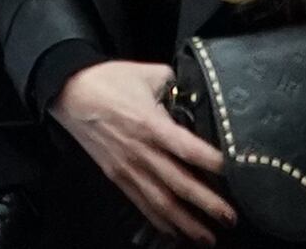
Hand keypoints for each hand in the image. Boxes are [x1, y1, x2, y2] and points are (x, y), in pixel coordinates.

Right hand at [56, 57, 234, 241]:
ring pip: (161, 201)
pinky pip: (140, 202)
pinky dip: (159, 220)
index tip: (238, 174)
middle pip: (179, 183)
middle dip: (207, 203)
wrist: (66, 90)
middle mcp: (141, 150)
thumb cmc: (107, 79)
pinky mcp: (116, 174)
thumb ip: (177, 83)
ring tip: (208, 237)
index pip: (188, 148)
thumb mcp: (146, 73)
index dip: (214, 163)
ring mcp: (128, 166)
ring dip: (186, 222)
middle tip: (231, 218)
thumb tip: (199, 90)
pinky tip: (176, 232)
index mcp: (150, 124)